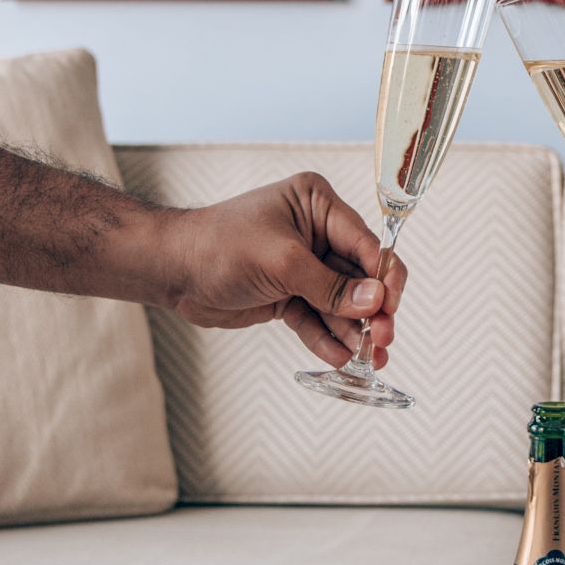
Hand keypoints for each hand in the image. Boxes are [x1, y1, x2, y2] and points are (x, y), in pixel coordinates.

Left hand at [160, 175, 402, 368]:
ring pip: (341, 303)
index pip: (366, 243)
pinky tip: (340, 358)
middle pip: (360, 277)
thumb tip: (374, 301)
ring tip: (368, 359)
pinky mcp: (289, 295)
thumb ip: (329, 285)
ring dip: (354, 331)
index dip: (384, 277)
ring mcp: (303, 266)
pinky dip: (328, 338)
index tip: (391, 308)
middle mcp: (316, 233)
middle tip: (382, 339)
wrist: (173, 271)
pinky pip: (317, 319)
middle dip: (373, 311)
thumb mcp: (281, 262)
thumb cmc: (218, 245)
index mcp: (317, 205)